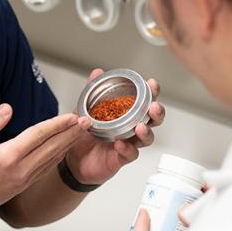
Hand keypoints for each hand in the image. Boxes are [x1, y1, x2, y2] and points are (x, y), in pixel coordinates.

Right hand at [0, 104, 90, 224]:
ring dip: (67, 145)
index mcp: (7, 158)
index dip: (57, 124)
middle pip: (51, 148)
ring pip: (51, 159)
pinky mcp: (21, 186)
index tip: (72, 116)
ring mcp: (22, 181)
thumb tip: (8, 109)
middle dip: (71, 133)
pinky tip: (62, 150)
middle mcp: (19, 171)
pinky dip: (56, 157)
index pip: (38, 136)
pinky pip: (44, 169)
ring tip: (80, 132)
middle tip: (88, 122)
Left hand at [66, 69, 165, 185]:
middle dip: (157, 112)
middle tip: (153, 107)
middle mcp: (131, 128)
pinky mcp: (121, 158)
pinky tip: (120, 144)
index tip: (152, 84)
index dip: (152, 92)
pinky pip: (130, 154)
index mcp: (126, 113)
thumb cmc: (84, 132)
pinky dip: (127, 149)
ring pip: (147, 139)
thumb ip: (92, 90)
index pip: (145, 101)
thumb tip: (97, 72)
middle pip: (153, 120)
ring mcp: (128, 143)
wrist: (73, 157)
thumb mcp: (86, 108)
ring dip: (146, 132)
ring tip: (140, 127)